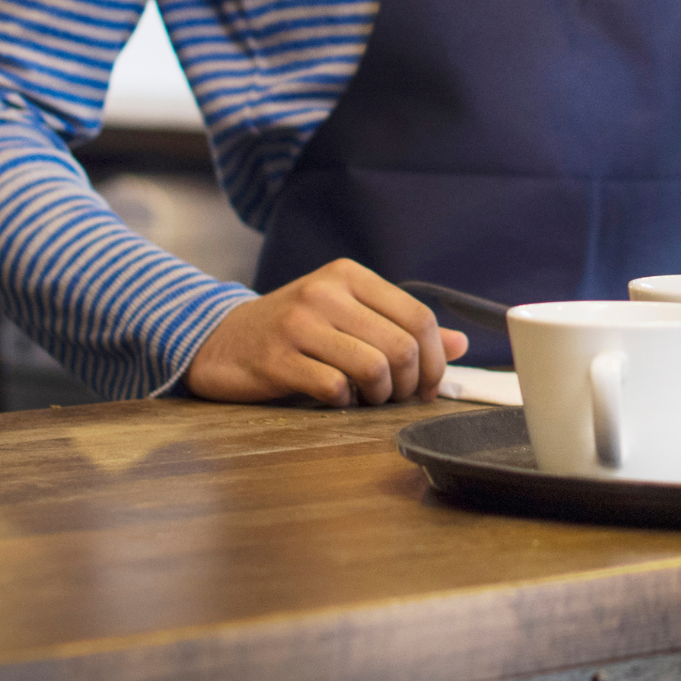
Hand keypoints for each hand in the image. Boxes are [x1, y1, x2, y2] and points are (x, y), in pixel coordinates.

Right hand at [185, 259, 467, 406]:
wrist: (220, 340)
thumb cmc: (292, 330)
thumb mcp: (346, 316)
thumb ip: (400, 327)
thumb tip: (460, 344)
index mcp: (349, 276)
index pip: (418, 316)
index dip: (435, 359)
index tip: (429, 385)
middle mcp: (326, 292)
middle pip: (401, 346)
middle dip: (411, 384)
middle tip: (398, 398)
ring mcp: (299, 324)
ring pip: (374, 368)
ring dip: (380, 397)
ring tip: (368, 399)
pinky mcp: (277, 359)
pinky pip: (334, 389)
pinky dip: (345, 404)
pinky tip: (336, 400)